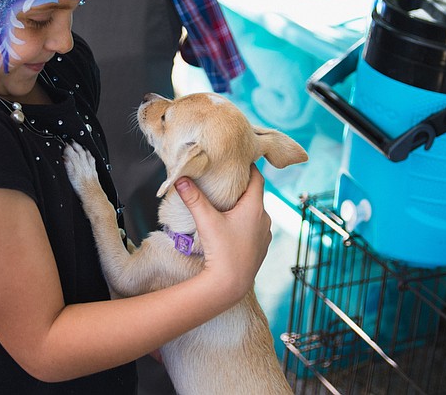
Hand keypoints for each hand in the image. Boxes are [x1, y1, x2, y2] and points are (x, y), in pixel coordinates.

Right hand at [174, 165, 270, 301]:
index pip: (257, 178)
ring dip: (244, 206)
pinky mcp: (261, 248)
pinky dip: (246, 222)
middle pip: (255, 195)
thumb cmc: (221, 252)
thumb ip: (194, 198)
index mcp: (255, 208)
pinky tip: (231, 226)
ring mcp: (264, 235)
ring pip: (256, 212)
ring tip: (227, 203)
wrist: (230, 286)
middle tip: (226, 179)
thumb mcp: (206, 221)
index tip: (238, 159)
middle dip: (242, 187)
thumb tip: (180, 178)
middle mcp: (264, 219)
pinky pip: (255, 228)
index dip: (249, 167)